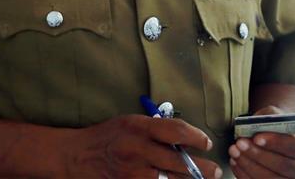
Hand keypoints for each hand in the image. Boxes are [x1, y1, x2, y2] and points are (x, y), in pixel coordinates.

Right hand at [63, 114, 220, 178]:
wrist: (78, 156)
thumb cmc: (107, 135)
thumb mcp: (130, 122)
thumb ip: (155, 129)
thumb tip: (184, 139)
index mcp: (138, 127)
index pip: (175, 131)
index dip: (196, 138)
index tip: (207, 143)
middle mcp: (137, 150)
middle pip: (179, 163)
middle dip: (203, 169)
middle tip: (215, 171)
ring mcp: (133, 173)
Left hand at [229, 106, 294, 178]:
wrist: (278, 136)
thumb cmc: (277, 125)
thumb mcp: (275, 114)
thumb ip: (268, 117)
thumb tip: (253, 127)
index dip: (276, 142)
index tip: (256, 137)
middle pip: (285, 166)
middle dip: (259, 155)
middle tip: (239, 143)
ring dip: (250, 166)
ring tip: (234, 152)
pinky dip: (246, 175)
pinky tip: (235, 163)